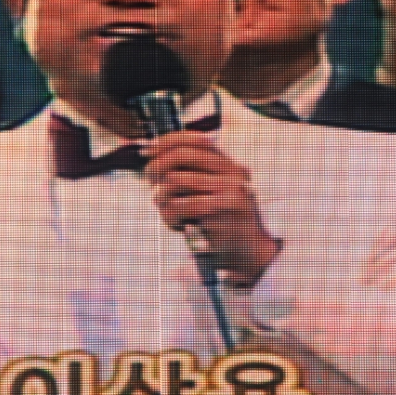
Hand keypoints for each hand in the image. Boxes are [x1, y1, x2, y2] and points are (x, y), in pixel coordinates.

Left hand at [142, 131, 279, 284]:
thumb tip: (152, 155)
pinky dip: (170, 216)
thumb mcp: (213, 194)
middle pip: (181, 156)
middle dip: (157, 169)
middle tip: (152, 187)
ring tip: (168, 212)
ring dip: (162, 199)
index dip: (166, 142)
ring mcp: (228, 190)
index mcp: (230, 165)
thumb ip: (192, 174)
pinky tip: (178, 225)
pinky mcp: (220, 211)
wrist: (249, 254)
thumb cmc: (224, 224)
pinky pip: (178, 206)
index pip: (195, 140)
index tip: (146, 150)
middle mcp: (232, 173)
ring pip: (174, 181)